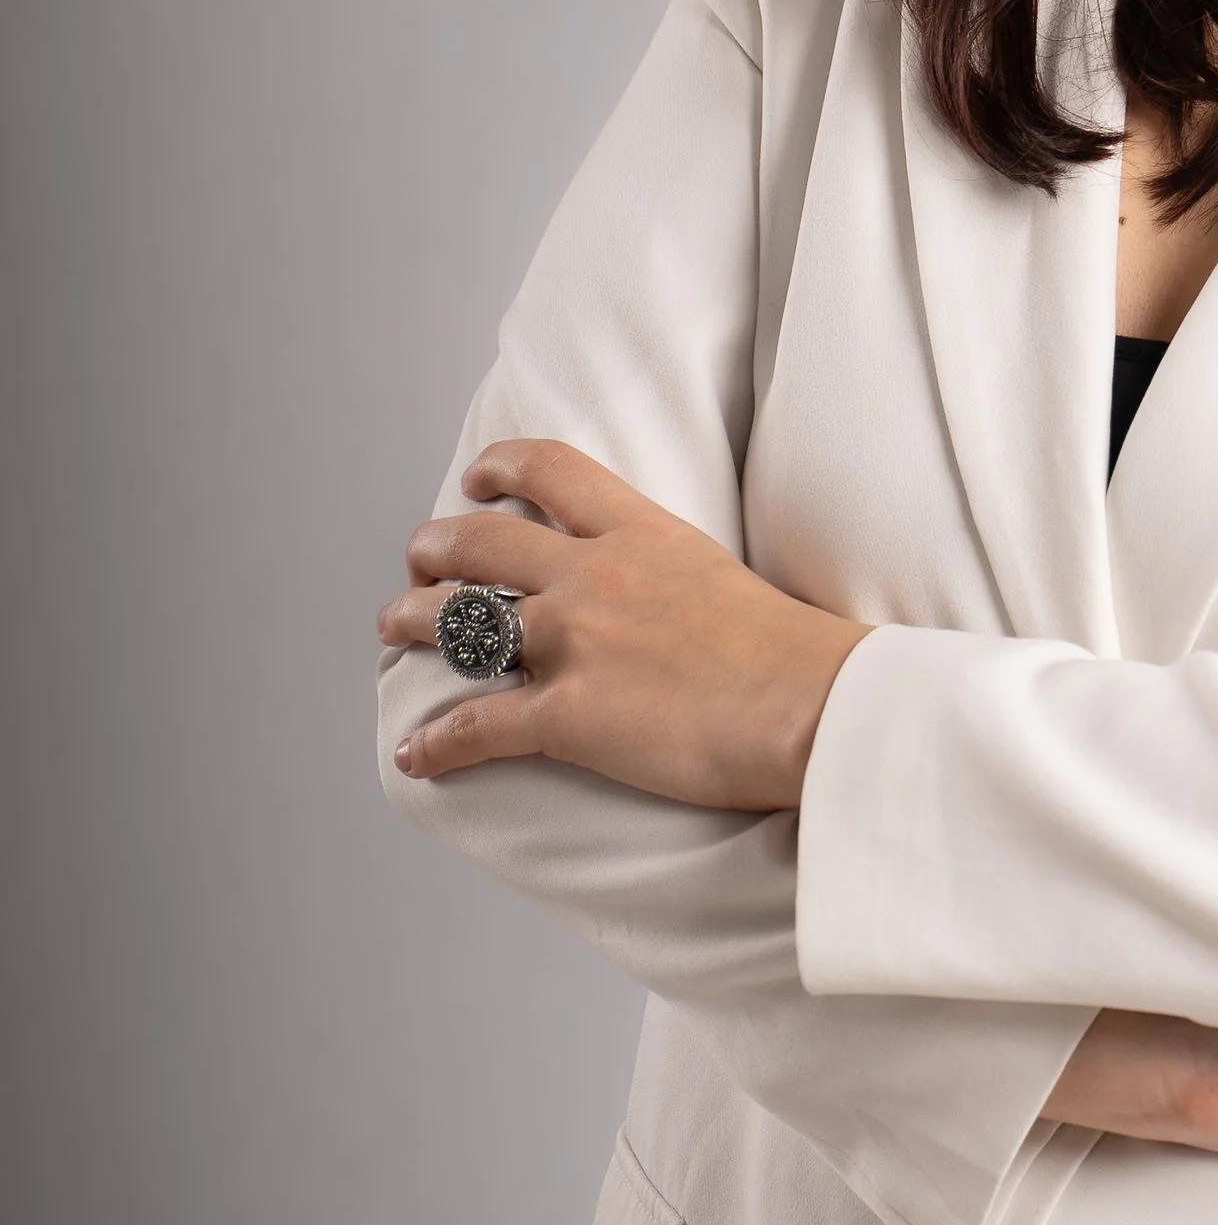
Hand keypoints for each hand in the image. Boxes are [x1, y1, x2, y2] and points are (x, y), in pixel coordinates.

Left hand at [380, 439, 868, 808]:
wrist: (818, 707)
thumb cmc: (800, 655)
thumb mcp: (730, 579)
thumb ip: (676, 573)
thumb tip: (667, 596)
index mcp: (642, 533)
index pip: (550, 470)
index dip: (499, 469)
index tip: (476, 481)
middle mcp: (595, 576)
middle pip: (481, 543)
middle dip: (435, 549)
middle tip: (419, 561)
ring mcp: (576, 643)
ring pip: (460, 620)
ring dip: (413, 621)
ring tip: (393, 625)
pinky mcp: (569, 716)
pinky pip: (476, 725)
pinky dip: (436, 743)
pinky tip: (416, 756)